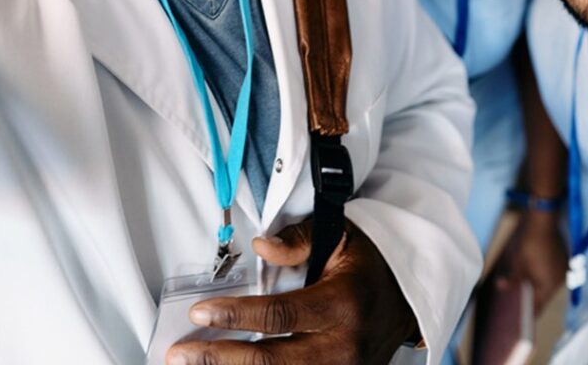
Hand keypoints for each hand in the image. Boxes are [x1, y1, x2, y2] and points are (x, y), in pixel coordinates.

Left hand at [167, 222, 416, 363]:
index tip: (199, 313)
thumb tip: (260, 248)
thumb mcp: (338, 235)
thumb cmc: (364, 263)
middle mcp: (344, 348)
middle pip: (273, 362)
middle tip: (180, 353)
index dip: (236, 317)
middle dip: (221, 358)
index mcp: (341, 305)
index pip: (279, 316)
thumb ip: (298, 239)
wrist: (406, 299)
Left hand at [492, 208, 567, 313]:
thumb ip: (512, 278)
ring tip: (526, 289)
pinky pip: (552, 274)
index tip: (523, 322)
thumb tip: (502, 287)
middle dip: (533, 299)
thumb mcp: (518, 262)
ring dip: (538, 286)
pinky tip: (535, 273)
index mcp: (548, 286)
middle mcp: (558, 282)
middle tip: (521, 305)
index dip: (530, 313)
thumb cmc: (529, 244)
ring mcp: (562, 272)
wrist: (543, 223)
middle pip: (544, 295)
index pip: (538, 305)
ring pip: (548, 284)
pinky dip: (543, 276)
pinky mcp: (563, 262)